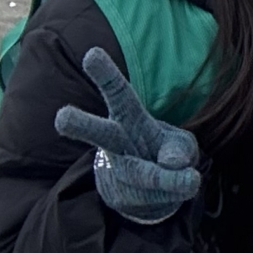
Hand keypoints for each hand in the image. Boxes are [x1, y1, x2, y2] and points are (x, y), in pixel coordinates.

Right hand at [52, 48, 201, 224]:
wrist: (146, 193)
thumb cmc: (163, 154)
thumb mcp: (180, 144)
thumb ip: (179, 149)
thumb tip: (174, 163)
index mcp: (130, 121)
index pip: (119, 95)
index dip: (106, 75)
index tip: (92, 53)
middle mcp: (119, 146)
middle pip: (101, 134)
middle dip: (82, 124)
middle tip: (62, 117)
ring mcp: (122, 173)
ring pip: (139, 175)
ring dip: (164, 178)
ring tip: (190, 181)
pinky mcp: (128, 198)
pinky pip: (159, 196)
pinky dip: (179, 192)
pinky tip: (189, 185)